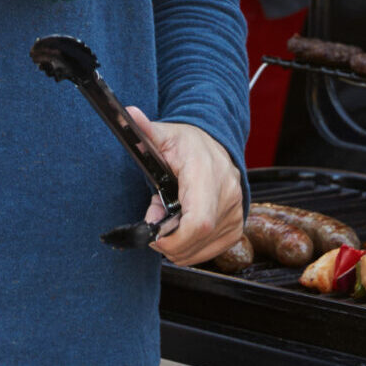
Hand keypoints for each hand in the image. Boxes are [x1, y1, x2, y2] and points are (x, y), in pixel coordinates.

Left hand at [129, 105, 243, 266]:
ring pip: (202, 249)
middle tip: (155, 219)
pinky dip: (191, 248)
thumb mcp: (165, 135)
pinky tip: (183, 226)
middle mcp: (227, 194)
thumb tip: (129, 114)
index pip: (198, 221)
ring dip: (178, 244)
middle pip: (198, 238)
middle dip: (168, 241)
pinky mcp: (237, 226)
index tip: (154, 234)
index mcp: (207, 173)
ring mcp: (235, 212)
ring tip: (170, 217)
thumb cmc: (190, 144)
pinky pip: (211, 251)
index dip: (174, 238)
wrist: (216, 146)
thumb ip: (145, 132)